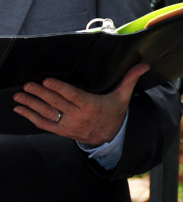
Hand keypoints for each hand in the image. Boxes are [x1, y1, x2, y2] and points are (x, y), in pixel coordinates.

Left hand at [13, 63, 149, 145]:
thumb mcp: (123, 96)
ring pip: (47, 113)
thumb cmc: (114, 112)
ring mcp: (68, 125)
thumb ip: (130, 78)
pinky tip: (20, 108)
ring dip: (31, 104)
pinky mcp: (61, 131)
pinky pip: (43, 124)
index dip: (59, 88)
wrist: (109, 137)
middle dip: (40, 94)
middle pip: (57, 103)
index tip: (47, 81)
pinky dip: (30, 116)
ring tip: (19, 95)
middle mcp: (78, 116)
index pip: (73, 96)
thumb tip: (144, 64)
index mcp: (91, 106)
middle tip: (28, 84)